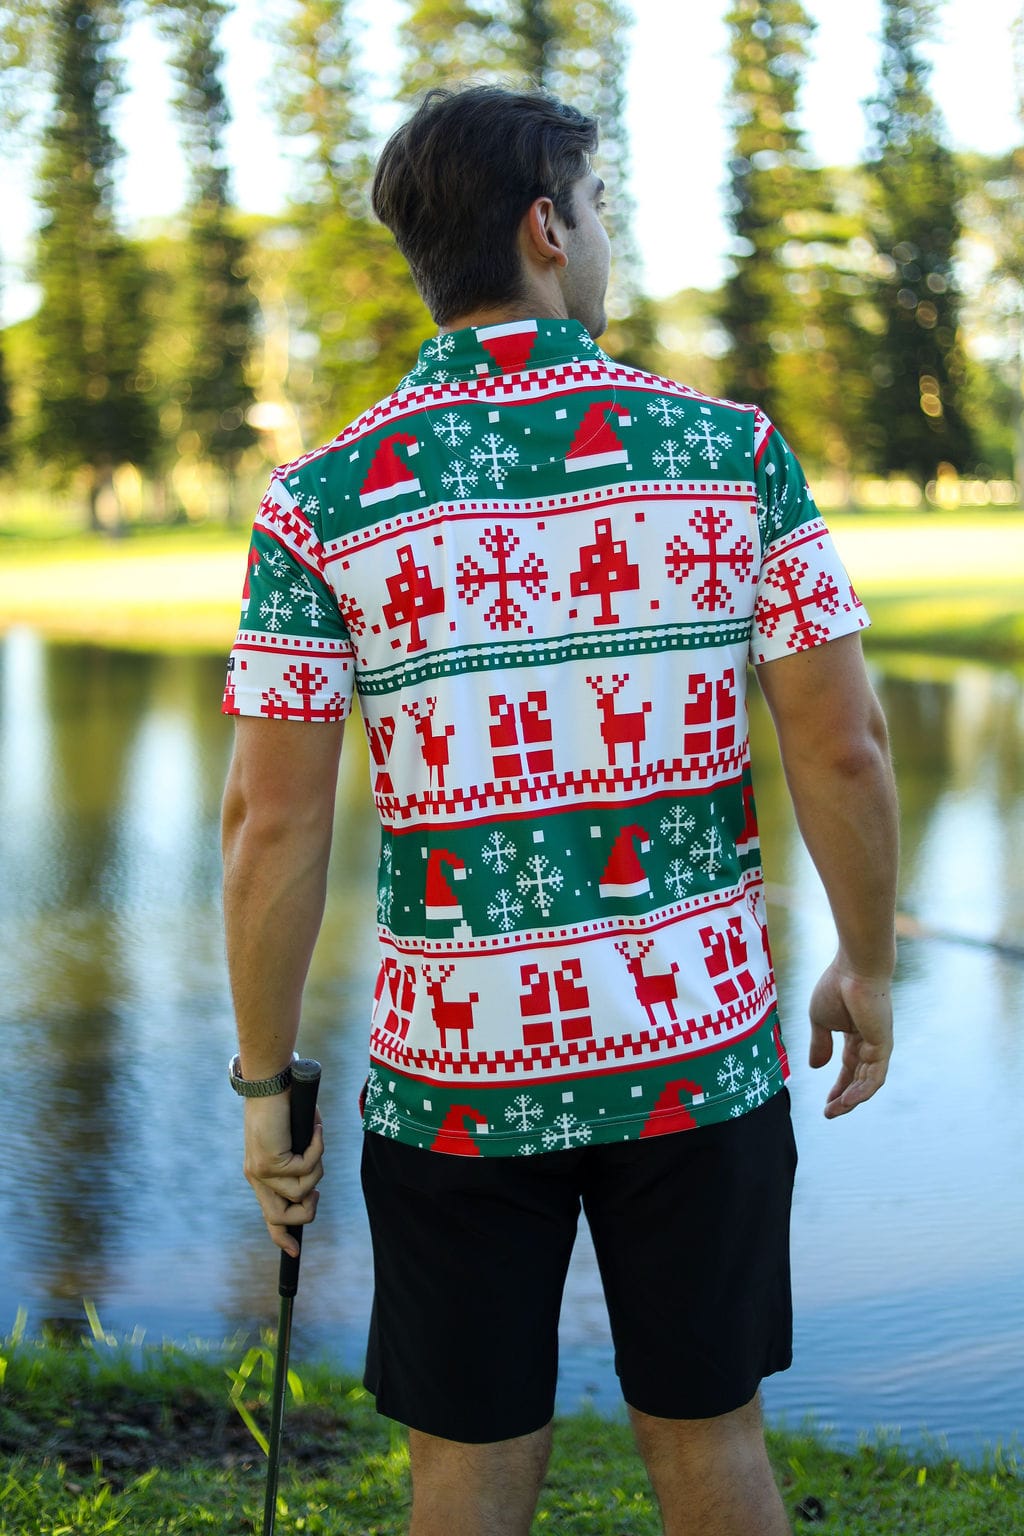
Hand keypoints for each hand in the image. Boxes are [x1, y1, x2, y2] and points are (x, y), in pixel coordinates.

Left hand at [243, 1094, 324, 1254]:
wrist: (271, 1083)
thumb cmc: (284, 1106)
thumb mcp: (292, 1142)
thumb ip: (300, 1162)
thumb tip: (313, 1184)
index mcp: (260, 1175)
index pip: (269, 1216)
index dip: (282, 1237)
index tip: (293, 1252)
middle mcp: (257, 1177)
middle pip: (281, 1218)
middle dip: (307, 1211)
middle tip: (318, 1192)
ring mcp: (261, 1171)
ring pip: (301, 1191)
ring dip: (317, 1168)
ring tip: (314, 1141)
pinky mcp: (269, 1161)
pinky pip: (305, 1168)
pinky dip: (316, 1148)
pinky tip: (313, 1129)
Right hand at [808, 956, 892, 1118]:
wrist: (854, 968)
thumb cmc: (836, 986)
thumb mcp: (820, 1020)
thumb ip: (820, 1044)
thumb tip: (815, 1067)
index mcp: (855, 1035)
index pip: (848, 1067)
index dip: (838, 1086)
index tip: (826, 1103)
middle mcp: (869, 1042)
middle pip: (858, 1078)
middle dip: (845, 1097)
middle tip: (830, 1113)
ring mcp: (878, 1045)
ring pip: (868, 1081)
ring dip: (852, 1099)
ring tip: (836, 1111)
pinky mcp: (883, 1045)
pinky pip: (875, 1075)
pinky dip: (863, 1090)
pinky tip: (849, 1100)